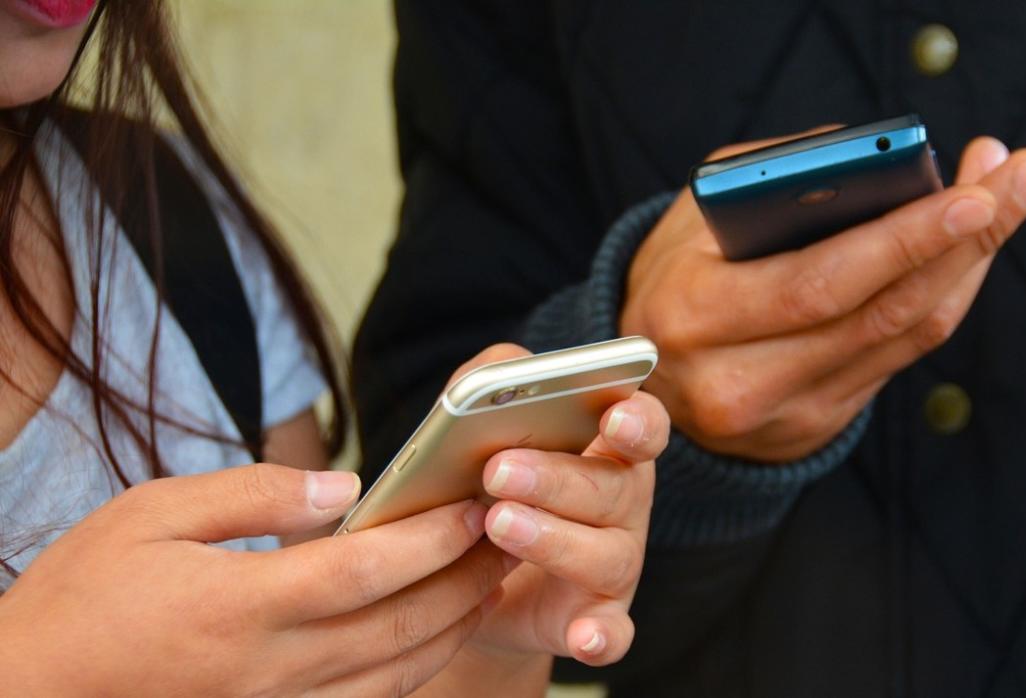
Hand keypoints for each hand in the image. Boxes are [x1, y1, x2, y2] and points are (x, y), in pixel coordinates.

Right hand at [0, 464, 514, 695]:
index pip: (367, 569)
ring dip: (454, 627)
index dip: (431, 537)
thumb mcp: (151, 513)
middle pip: (401, 625)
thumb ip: (252, 495)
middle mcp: (272, 667)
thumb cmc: (83, 596)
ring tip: (489, 581)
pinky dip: (413, 670)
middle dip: (466, 580)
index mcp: (243, 604)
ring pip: (396, 674)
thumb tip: (343, 486)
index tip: (472, 503)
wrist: (30, 694)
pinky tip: (434, 636)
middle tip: (509, 537)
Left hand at [421, 343, 667, 689]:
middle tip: (498, 470)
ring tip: (497, 524)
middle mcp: (624, 505)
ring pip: (606, 554)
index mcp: (609, 449)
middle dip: (557, 477)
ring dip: (554, 540)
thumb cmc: (485, 484)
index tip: (613, 417)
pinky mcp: (597, 620)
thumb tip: (506, 368)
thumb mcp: (480, 427)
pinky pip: (612, 633)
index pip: (643, 425)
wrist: (467, 576)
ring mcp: (616, 565)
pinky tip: (583, 637)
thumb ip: (490, 382)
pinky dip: (603, 637)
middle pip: (614, 488)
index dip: (636, 420)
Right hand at [621, 128, 1025, 460]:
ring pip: (904, 338)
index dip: (901, 243)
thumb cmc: (675, 275)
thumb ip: (774, 179)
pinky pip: (899, 359)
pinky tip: (967, 252)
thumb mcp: (695, 215)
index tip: (969, 195)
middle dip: (964, 242)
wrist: (644, 378)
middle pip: (880, 313)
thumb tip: (878, 161)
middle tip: (1022, 178)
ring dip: (968, 266)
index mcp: (695, 316)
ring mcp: (782, 415)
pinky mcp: (814, 428)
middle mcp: (738, 380)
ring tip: (1007, 199)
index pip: (818, 284)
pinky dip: (941, 300)